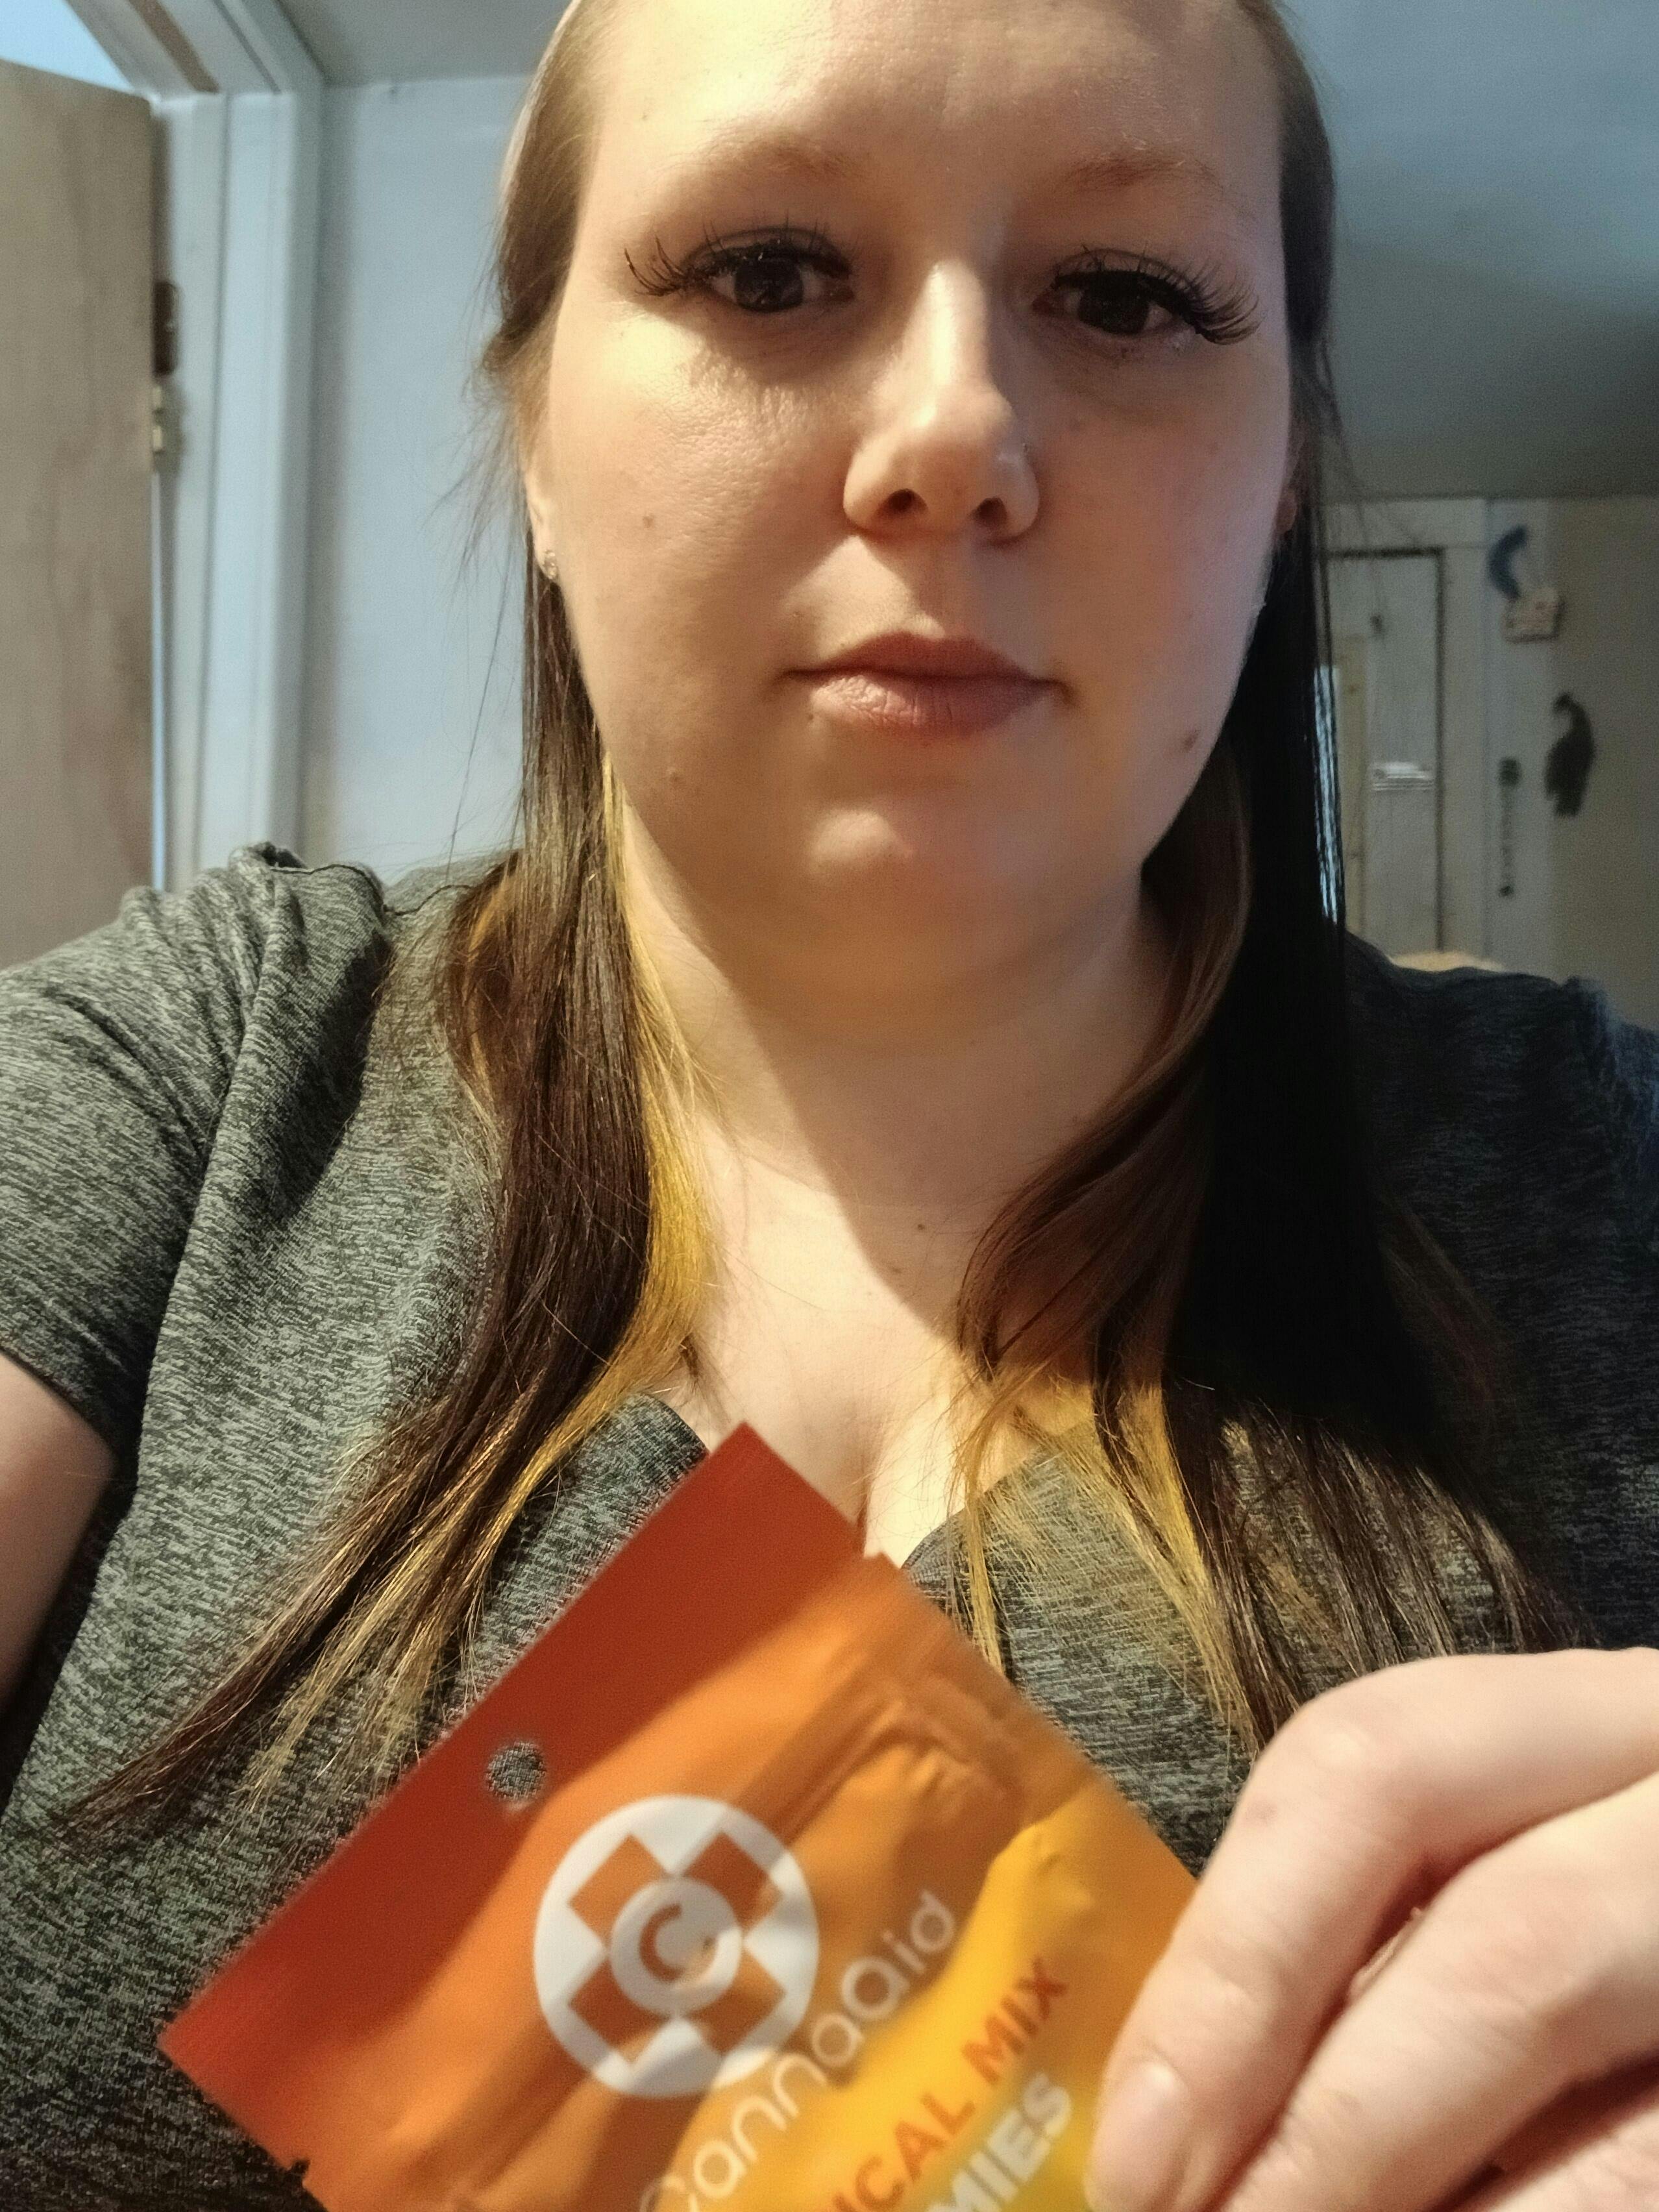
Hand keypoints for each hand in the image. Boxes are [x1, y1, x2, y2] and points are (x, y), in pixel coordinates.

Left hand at [1083, 1648, 1658, 2211]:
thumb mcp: (1518, 1881)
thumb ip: (1380, 1958)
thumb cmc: (1619, 1931)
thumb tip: (1174, 2129)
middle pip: (1507, 1940)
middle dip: (1328, 2133)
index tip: (1132, 2155)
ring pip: (1623, 2146)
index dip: (1232, 1969)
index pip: (1370, 1767)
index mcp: (1596, 1722)